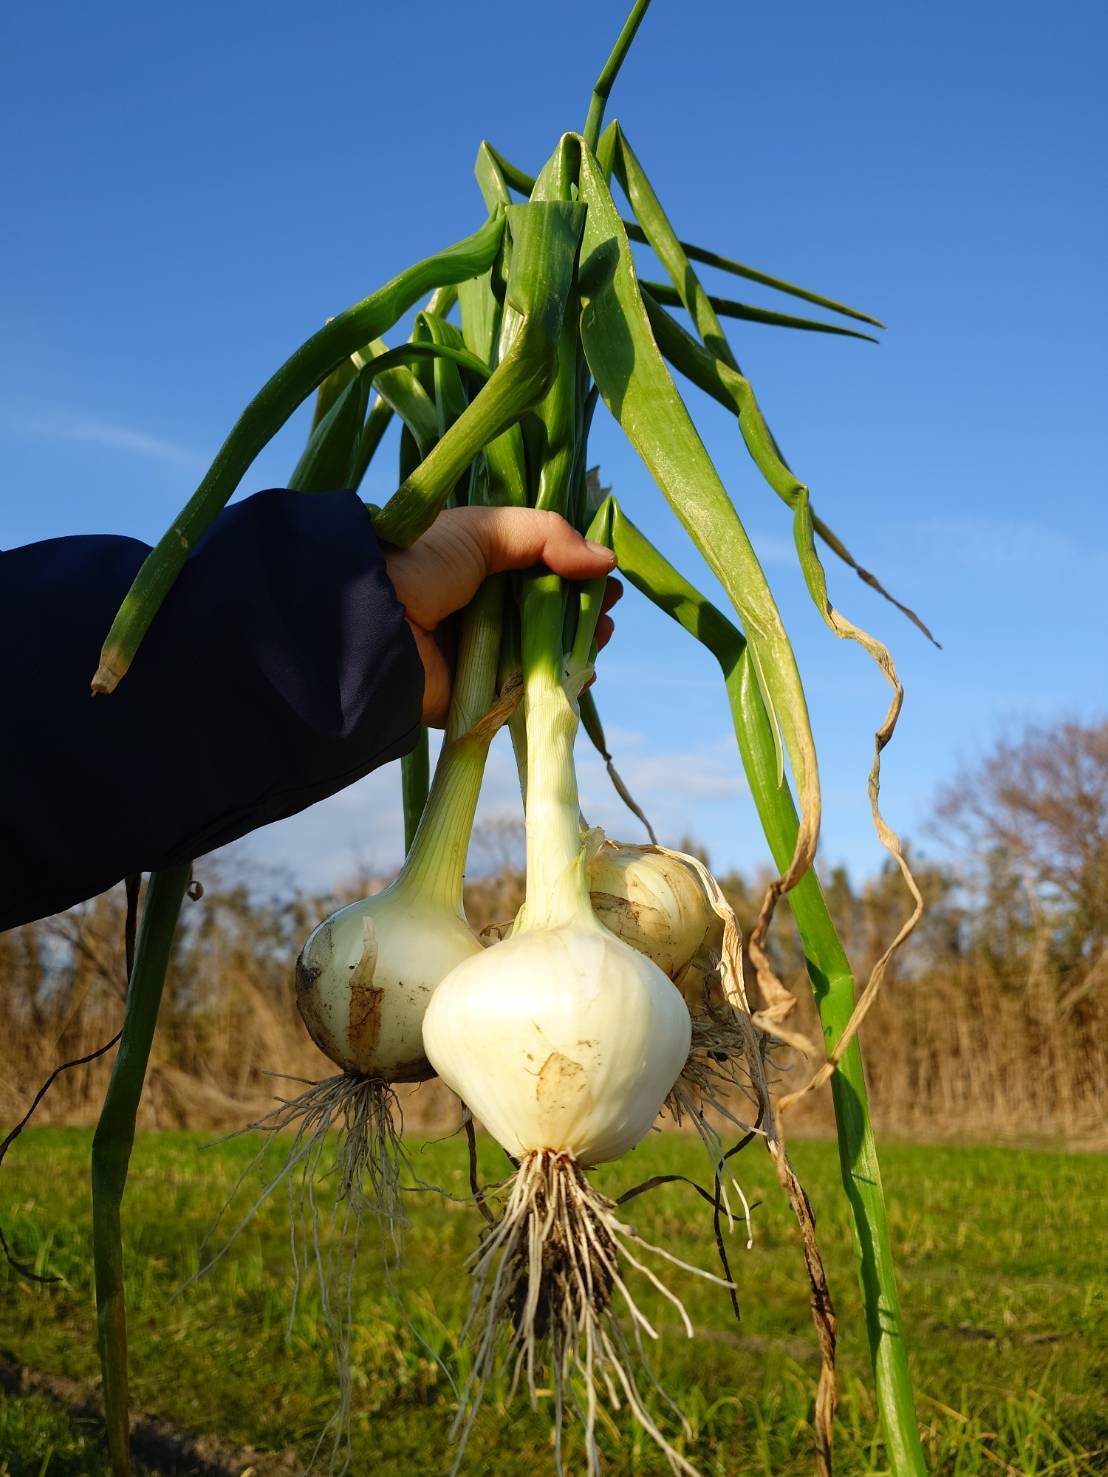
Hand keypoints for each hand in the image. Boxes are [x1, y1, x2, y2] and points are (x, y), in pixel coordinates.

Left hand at [382, 506, 621, 725]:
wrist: (368, 620)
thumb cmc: (419, 562)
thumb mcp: (485, 529)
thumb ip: (547, 535)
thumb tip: (606, 559)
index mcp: (476, 569)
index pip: (537, 571)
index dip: (574, 573)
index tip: (605, 576)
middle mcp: (477, 613)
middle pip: (544, 617)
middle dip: (580, 614)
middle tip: (608, 612)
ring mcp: (476, 657)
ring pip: (539, 658)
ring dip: (574, 650)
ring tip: (600, 638)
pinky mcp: (472, 699)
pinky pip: (521, 698)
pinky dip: (553, 690)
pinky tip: (580, 676)